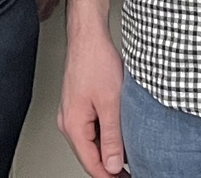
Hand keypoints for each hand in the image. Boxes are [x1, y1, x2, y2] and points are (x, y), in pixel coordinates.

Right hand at [58, 21, 127, 177]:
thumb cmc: (96, 62)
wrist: (88, 37)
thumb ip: (111, 137)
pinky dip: (106, 135)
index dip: (110, 177)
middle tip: (132, 171)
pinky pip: (91, 129)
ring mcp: (72, 113)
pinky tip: (120, 133)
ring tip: (130, 154)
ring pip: (91, 142)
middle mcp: (68, 122)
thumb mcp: (110, 103)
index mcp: (73, 125)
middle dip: (110, 166)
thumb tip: (112, 165)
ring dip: (109, 150)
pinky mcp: (78, 105)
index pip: (92, 164)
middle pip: (90, 155)